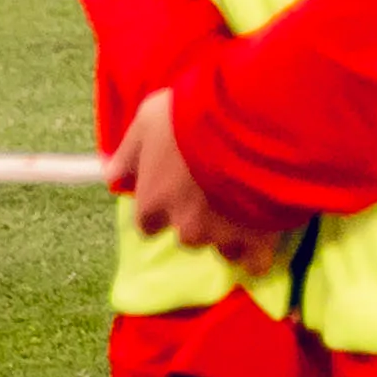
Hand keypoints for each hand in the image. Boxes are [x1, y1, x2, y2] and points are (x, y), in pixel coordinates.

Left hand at [110, 85, 296, 275]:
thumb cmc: (193, 115)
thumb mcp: (149, 119)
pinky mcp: (257, 241)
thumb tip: (111, 177)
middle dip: (200, 217)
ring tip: (247, 201)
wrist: (250, 121)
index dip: (164, 206)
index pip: (147, 224)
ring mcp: (221, 236)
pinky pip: (254, 262)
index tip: (178, 190)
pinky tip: (265, 229)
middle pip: (187, 235)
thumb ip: (129, 153)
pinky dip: (259, 250)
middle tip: (218, 188)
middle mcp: (183, 227)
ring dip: (230, 230)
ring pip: (222, 246)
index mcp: (154, 202)